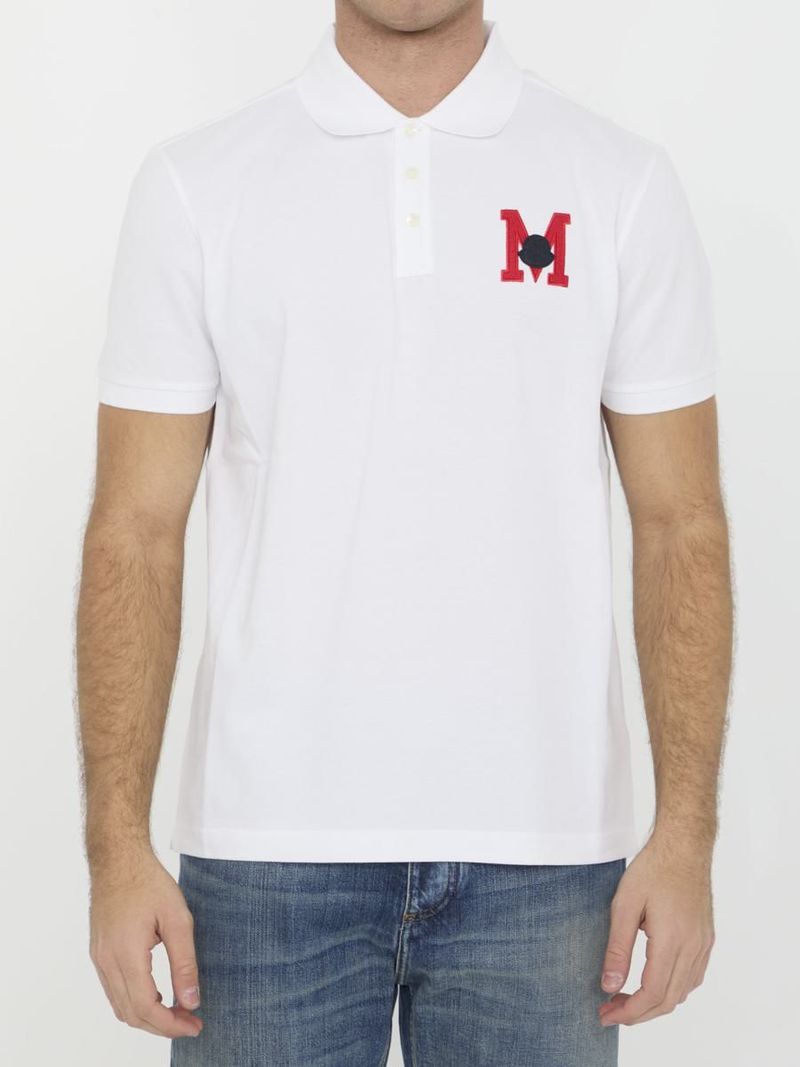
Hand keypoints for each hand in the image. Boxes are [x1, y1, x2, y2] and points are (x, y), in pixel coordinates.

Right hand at [89, 847, 202, 1038]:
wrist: (118, 859)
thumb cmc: (148, 882)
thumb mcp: (177, 919)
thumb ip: (185, 962)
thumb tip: (192, 1001)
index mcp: (126, 953)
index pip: (146, 1007)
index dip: (170, 1025)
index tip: (194, 1025)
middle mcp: (107, 961)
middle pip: (131, 1013)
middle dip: (162, 1025)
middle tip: (191, 1022)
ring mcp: (99, 958)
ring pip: (120, 1006)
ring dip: (148, 1016)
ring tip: (177, 1011)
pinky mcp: (99, 953)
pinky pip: (114, 991)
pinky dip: (135, 1002)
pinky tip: (157, 995)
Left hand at [598, 835, 714, 1026]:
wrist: (684, 846)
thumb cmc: (653, 869)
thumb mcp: (624, 905)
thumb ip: (617, 948)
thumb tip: (609, 985)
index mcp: (672, 940)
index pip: (652, 993)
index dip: (629, 1011)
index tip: (606, 1015)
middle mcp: (693, 947)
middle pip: (668, 999)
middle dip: (638, 1013)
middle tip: (610, 1012)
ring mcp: (703, 944)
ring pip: (682, 992)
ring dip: (655, 1003)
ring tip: (626, 998)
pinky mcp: (706, 938)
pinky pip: (692, 977)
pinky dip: (672, 988)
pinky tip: (653, 982)